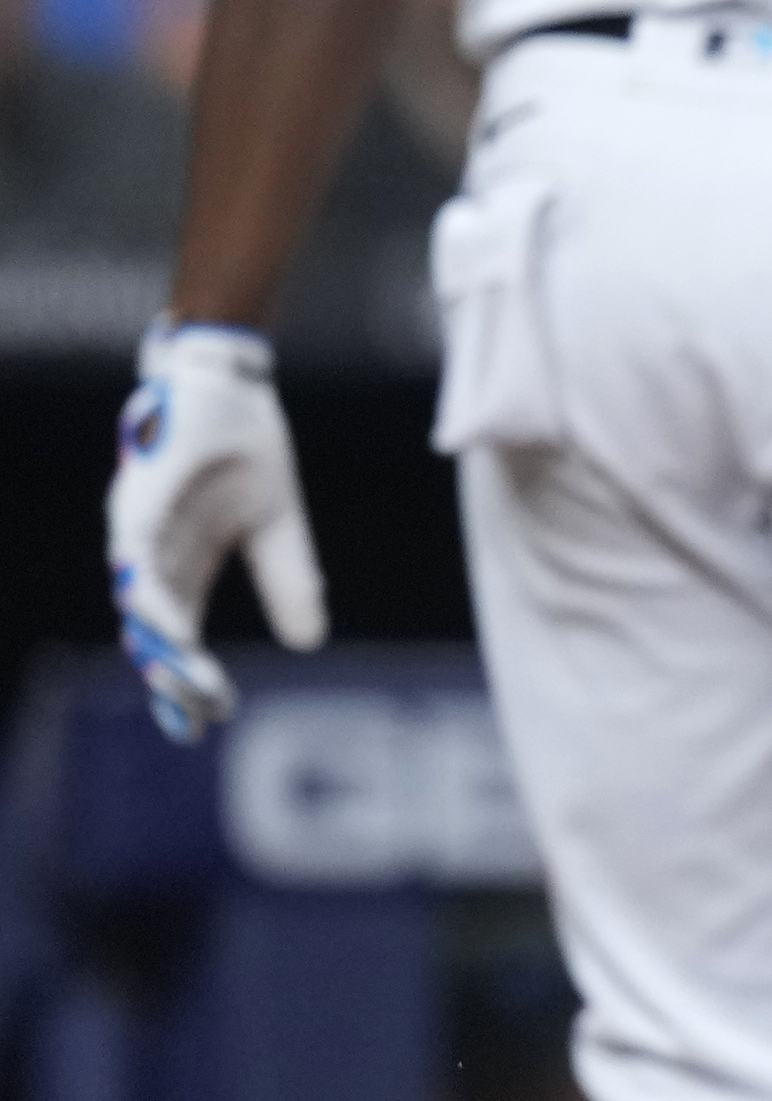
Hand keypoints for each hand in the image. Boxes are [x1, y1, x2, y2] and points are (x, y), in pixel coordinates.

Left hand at [107, 321, 327, 744]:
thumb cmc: (242, 444)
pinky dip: (147, 591)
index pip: (182, 631)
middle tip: (190, 721)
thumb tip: (307, 643)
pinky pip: (135, 555)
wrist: (227, 379)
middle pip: (153, 628)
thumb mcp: (279, 522)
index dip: (188, 676)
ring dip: (157, 642)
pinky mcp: (138, 500)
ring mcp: (139, 527)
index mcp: (185, 559)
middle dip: (171, 675)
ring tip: (178, 683)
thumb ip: (288, 579)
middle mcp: (151, 551)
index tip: (205, 721)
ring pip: (138, 598)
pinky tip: (161, 625)